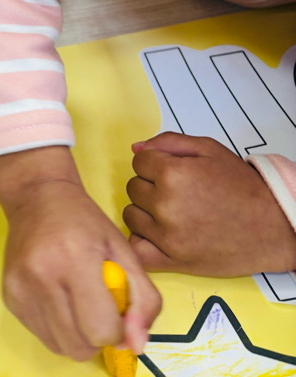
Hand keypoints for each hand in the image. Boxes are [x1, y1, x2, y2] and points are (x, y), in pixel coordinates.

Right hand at [0, 146, 160, 360]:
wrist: (37, 197)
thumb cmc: (84, 222)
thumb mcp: (124, 250)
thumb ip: (143, 299)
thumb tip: (136, 345)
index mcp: (76, 258)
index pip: (100, 329)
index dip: (117, 330)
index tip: (118, 312)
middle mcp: (42, 274)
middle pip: (79, 347)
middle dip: (96, 336)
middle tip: (98, 308)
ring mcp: (20, 287)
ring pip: (59, 347)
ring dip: (76, 336)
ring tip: (78, 302)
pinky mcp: (8, 296)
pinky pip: (41, 336)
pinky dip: (56, 328)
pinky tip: (58, 297)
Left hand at [124, 132, 295, 275]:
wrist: (272, 226)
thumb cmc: (242, 187)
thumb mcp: (208, 149)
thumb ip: (168, 142)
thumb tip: (136, 149)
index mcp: (172, 174)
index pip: (138, 163)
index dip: (154, 164)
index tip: (170, 171)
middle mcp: (165, 205)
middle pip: (133, 188)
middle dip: (149, 186)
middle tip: (175, 192)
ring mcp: (167, 236)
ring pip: (131, 216)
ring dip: (144, 212)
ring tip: (170, 212)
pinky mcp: (173, 261)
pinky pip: (137, 251)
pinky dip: (141, 242)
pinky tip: (156, 235)